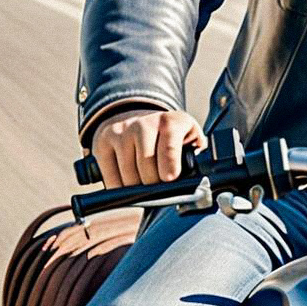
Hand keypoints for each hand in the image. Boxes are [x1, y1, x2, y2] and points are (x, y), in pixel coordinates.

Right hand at [91, 108, 207, 188]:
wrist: (137, 118)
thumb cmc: (169, 137)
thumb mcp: (188, 139)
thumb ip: (196, 155)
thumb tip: (203, 177)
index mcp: (172, 121)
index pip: (169, 144)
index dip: (170, 164)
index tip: (170, 178)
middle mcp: (145, 122)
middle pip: (146, 165)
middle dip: (153, 183)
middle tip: (158, 184)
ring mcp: (122, 131)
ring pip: (128, 174)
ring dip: (136, 187)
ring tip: (144, 182)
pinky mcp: (103, 141)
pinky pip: (110, 176)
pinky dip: (119, 187)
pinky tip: (127, 182)